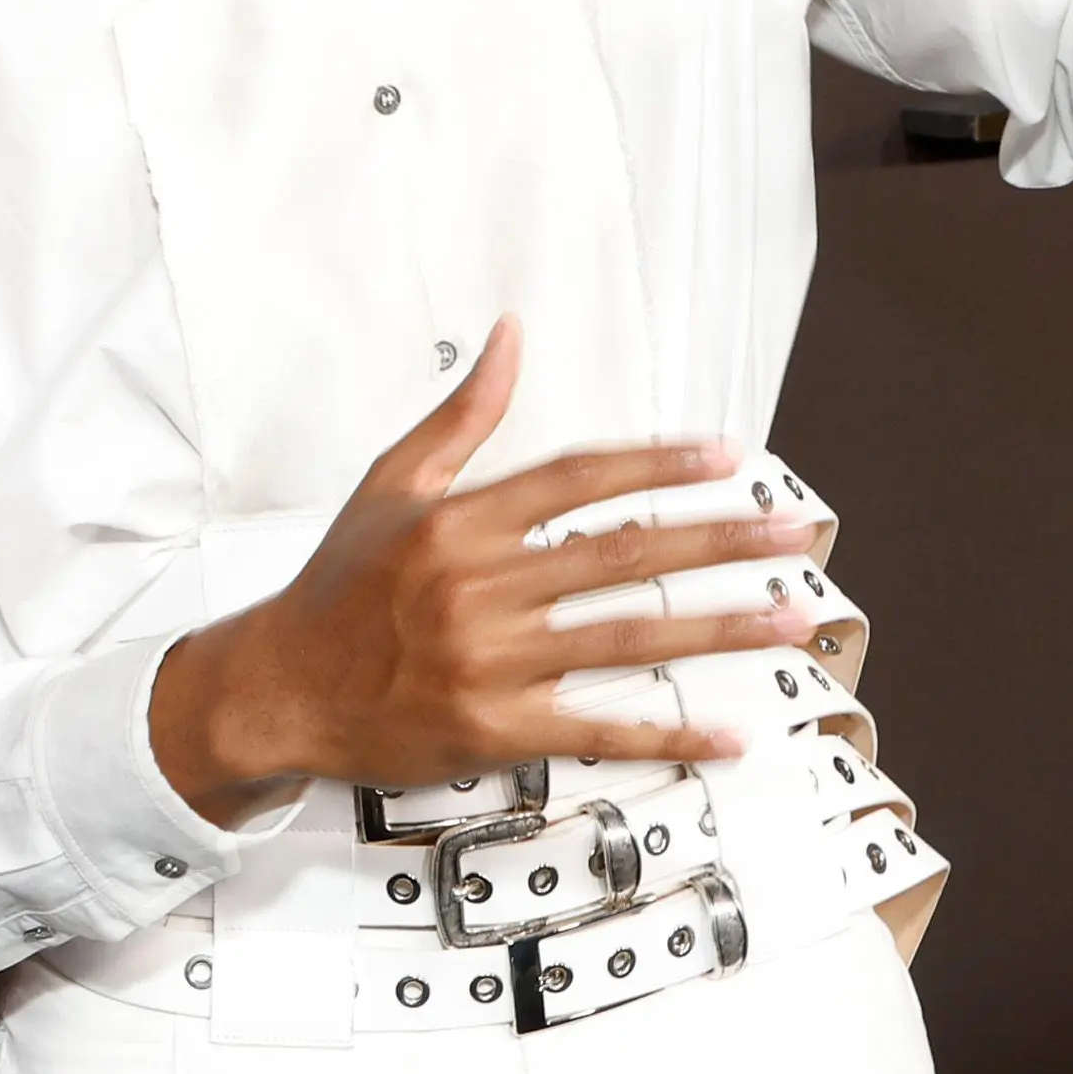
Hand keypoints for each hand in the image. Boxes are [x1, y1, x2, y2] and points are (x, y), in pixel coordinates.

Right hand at [144, 320, 816, 819]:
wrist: (277, 690)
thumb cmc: (336, 590)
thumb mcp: (390, 484)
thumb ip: (462, 415)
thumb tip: (510, 338)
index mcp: (457, 524)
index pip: (577, 481)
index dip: (658, 465)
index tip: (726, 457)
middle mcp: (477, 590)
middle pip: (622, 557)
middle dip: (720, 541)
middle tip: (795, 531)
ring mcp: (489, 663)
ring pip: (626, 640)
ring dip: (720, 628)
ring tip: (791, 616)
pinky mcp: (495, 729)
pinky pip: (598, 731)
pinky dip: (668, 734)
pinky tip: (728, 732)